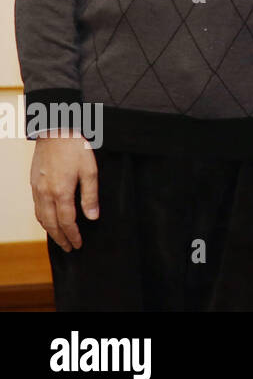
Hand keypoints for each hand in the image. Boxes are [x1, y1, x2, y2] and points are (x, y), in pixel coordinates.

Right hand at [31, 135, 98, 251]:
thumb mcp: (90, 170)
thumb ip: (90, 195)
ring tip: (60, 238)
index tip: (78, 244)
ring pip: (41, 217)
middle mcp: (46, 194)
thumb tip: (92, 217)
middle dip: (61, 238)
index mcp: (61, 192)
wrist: (55, 131)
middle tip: (69, 248)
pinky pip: (36, 207)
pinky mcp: (33, 184)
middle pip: (51, 224)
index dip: (73, 235)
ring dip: (50, 231)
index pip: (66, 221)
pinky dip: (42, 219)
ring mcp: (37, 189)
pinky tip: (48, 220)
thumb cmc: (75, 148)